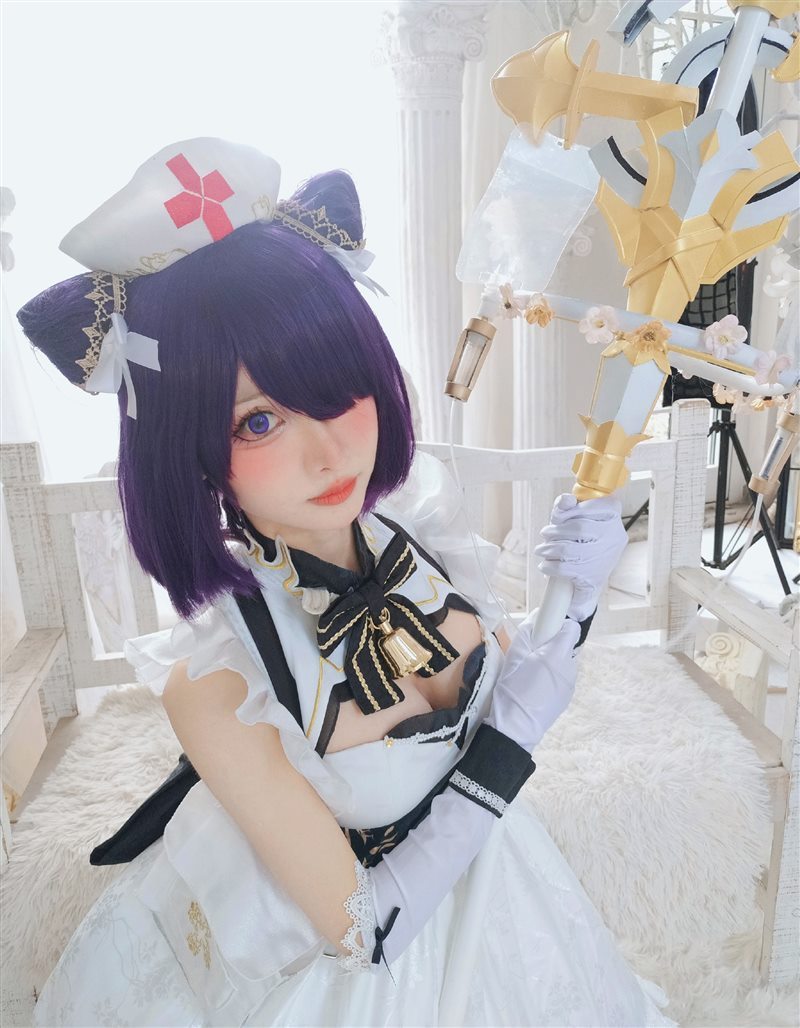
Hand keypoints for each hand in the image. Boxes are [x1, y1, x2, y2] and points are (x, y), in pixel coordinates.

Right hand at [485, 616, 580, 752]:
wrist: (516, 727)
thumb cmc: (512, 688)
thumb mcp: (514, 655)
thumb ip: (528, 632)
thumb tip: (538, 616)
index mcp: (558, 655)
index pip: (572, 628)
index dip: (558, 626)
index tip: (544, 632)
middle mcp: (570, 667)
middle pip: (566, 645)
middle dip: (552, 645)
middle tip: (531, 655)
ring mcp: (571, 684)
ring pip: (564, 662)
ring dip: (552, 662)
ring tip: (532, 675)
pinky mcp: (568, 696)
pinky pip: (562, 678)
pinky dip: (552, 677)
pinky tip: (537, 688)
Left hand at [534, 493, 627, 620]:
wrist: (589, 578)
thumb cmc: (579, 540)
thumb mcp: (572, 518)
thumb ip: (567, 506)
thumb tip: (566, 499)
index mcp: (612, 515)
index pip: (596, 505)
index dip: (572, 509)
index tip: (557, 517)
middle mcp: (615, 535)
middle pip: (580, 528)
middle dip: (555, 530)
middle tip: (545, 533)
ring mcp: (606, 557)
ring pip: (569, 549)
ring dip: (549, 549)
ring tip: (541, 550)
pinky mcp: (595, 577)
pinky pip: (565, 568)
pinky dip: (550, 566)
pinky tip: (545, 565)